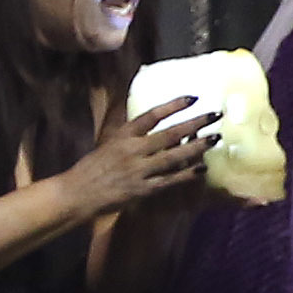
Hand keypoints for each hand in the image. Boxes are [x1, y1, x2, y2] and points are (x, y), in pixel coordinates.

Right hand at [70, 95, 214, 219]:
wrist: (77, 194)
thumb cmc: (91, 168)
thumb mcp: (108, 142)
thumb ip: (129, 133)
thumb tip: (150, 120)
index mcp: (122, 135)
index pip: (152, 115)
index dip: (173, 106)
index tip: (193, 98)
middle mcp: (132, 150)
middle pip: (169, 134)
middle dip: (194, 123)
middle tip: (215, 115)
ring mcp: (138, 170)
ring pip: (173, 156)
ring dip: (196, 147)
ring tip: (214, 138)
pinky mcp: (142, 189)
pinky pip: (169, 180)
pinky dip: (186, 174)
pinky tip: (202, 168)